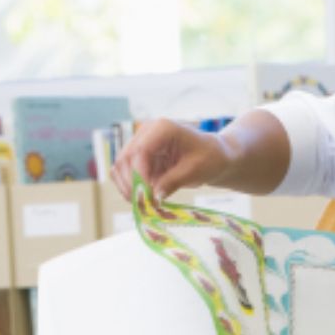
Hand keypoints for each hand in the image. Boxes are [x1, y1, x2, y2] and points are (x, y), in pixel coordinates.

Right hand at [110, 118, 232, 200]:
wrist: (214, 156)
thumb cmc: (209, 158)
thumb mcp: (194, 171)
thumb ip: (172, 181)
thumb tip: (152, 196)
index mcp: (162, 128)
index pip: (140, 151)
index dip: (139, 175)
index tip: (147, 196)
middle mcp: (147, 133)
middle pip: (125, 158)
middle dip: (131, 184)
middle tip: (143, 205)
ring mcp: (141, 144)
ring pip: (121, 166)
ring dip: (127, 187)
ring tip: (142, 205)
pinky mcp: (140, 158)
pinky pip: (125, 173)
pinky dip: (130, 187)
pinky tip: (142, 200)